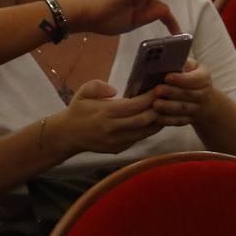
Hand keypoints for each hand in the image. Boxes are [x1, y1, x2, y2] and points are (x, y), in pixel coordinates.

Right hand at [48, 80, 162, 155]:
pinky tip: (154, 121)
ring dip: (157, 121)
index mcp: (106, 112)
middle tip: (167, 99)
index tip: (159, 88)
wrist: (68, 135)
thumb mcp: (83, 92)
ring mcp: (117, 141)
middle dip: (158, 109)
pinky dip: (148, 130)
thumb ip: (98, 86)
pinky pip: (138, 139)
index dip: (149, 98)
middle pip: (143, 120)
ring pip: (144, 132)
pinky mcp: (118, 149)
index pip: (134, 106)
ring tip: (165, 110)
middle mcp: (113, 128)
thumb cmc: (78, 110)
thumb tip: (115, 90)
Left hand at [151, 58, 214, 126]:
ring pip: (183, 109)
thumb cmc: (191, 77)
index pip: (195, 78)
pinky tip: (156, 117)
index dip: (181, 78)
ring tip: (155, 104)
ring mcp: (197, 109)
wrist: (205, 101)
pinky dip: (167, 120)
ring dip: (168, 107)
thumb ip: (181, 64)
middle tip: (157, 90)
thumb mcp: (191, 67)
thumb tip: (165, 61)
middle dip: (172, 92)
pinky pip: (179, 121)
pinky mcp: (189, 120)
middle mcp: (203, 94)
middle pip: (188, 94)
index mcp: (204, 78)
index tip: (167, 77)